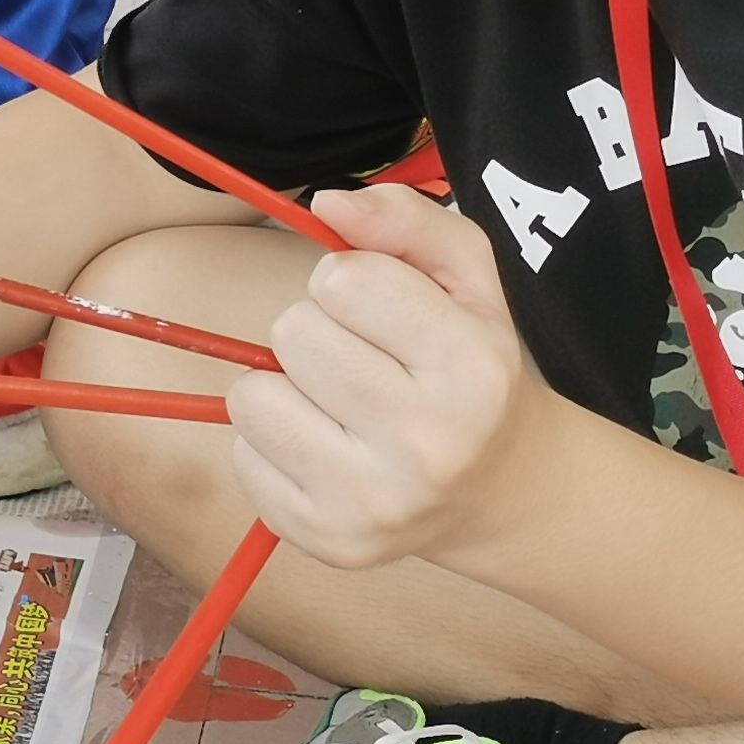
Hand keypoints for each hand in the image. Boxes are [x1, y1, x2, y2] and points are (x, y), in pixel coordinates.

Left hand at [222, 185, 560, 572]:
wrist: (500, 491)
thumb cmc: (472, 369)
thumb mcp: (469, 281)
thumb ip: (408, 221)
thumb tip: (327, 203)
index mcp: (472, 367)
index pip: (342, 281)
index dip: (347, 283)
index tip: (379, 313)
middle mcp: (430, 443)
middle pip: (291, 335)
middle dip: (315, 333)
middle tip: (363, 363)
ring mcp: (375, 501)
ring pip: (251, 397)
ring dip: (282, 387)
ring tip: (339, 405)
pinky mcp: (328, 540)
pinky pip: (243, 456)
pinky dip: (273, 444)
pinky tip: (329, 450)